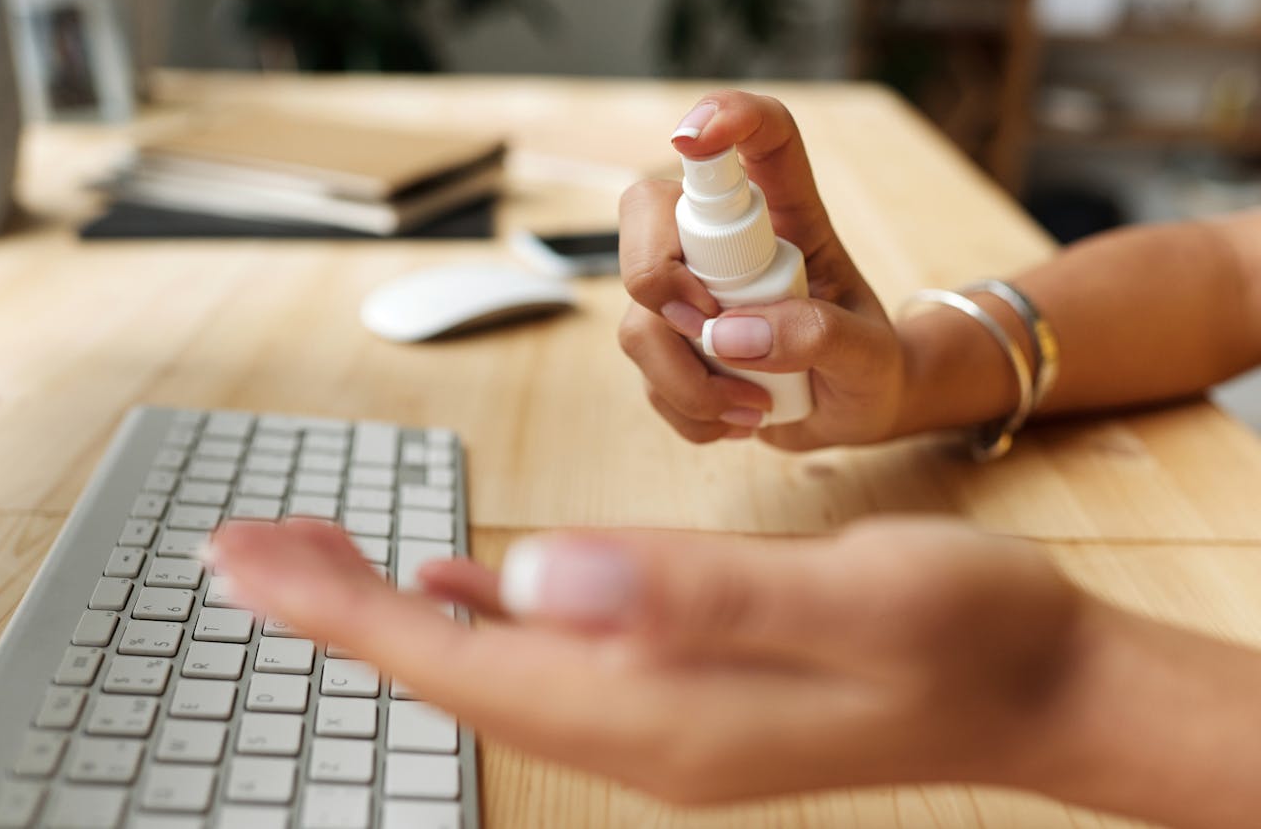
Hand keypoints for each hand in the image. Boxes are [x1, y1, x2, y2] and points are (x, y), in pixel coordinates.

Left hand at [209, 517, 1093, 804]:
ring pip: (488, 662)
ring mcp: (659, 713)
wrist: (1032, 685)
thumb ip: (692, 594)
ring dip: (394, 612)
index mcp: (658, 707)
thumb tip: (534, 578)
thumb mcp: (848, 594)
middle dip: (339, 610)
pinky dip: (478, 618)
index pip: (459, 663)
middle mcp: (638, 726)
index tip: (249, 561)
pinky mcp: (683, 685)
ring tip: (316, 561)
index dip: (344, 612)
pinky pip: (547, 656)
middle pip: (450, 670)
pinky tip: (454, 590)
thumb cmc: (958, 633)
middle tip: (244, 549)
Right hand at [618, 90, 904, 449]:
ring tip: (752, 408)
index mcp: (788, 217)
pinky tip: (736, 419)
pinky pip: (645, 375)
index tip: (693, 137)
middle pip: (648, 211)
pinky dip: (688, 410)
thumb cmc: (869, 365)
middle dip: (657, 275)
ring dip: (685, 379)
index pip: (762, 140)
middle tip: (710, 328)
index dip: (726, 117)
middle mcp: (725, 246)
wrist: (853, 413)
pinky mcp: (670, 346)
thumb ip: (817, 334)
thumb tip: (732, 335)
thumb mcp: (868, 353)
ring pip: (638, 315)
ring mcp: (690, 295)